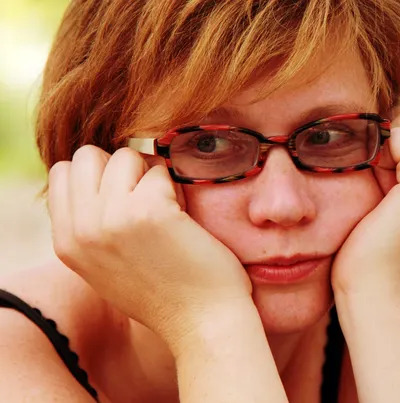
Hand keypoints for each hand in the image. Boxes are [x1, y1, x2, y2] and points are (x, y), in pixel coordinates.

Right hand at [47, 146, 252, 346]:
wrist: (202, 323)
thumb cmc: (164, 293)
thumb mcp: (106, 266)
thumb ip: (91, 227)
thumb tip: (95, 182)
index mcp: (66, 242)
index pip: (62, 172)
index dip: (98, 176)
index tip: (125, 198)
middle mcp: (81, 229)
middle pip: (88, 156)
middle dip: (122, 168)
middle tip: (147, 198)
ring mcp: (112, 218)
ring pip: (125, 155)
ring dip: (151, 174)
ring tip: (168, 208)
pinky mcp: (149, 211)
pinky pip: (159, 169)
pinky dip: (176, 186)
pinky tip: (184, 217)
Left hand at [331, 91, 399, 300]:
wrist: (375, 287)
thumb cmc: (371, 241)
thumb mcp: (389, 185)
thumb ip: (397, 153)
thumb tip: (386, 116)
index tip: (383, 163)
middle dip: (398, 121)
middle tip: (380, 165)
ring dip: (389, 134)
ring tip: (379, 176)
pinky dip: (381, 151)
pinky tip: (378, 184)